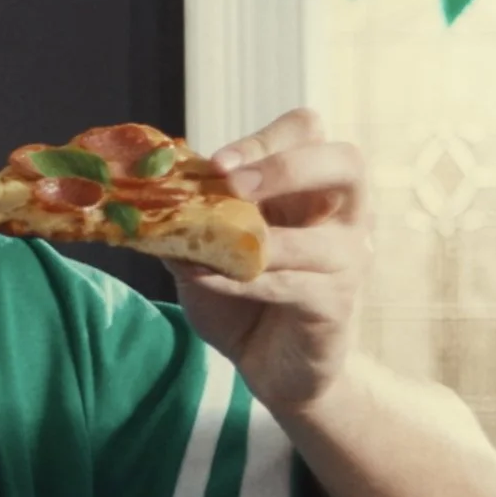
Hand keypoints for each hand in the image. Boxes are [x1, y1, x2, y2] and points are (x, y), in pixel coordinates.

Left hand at [166, 108, 372, 411]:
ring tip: (201, 247)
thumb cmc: (244, 294)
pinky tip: (202, 278)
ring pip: (316, 239)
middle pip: (347, 164)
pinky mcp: (335, 305)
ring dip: (252, 241)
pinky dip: (239, 282)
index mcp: (312, 186)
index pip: (309, 132)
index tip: (216, 164)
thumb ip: (193, 214)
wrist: (272, 364)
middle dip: (287, 167)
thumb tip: (148, 189)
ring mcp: (347, 260)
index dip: (264, 139)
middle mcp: (344, 215)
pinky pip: (289, 286)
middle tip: (234, 185)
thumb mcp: (211, 245)